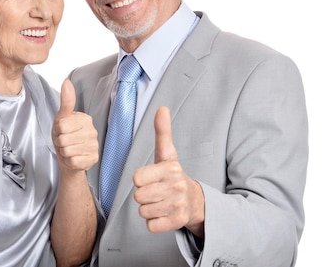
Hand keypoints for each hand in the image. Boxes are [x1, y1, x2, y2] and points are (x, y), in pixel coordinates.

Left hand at [52, 79, 98, 171]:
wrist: (69, 157)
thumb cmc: (65, 135)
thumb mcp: (62, 117)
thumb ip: (66, 101)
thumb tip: (67, 82)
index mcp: (85, 119)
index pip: (61, 125)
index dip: (57, 130)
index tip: (62, 131)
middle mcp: (92, 132)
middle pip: (63, 139)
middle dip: (60, 142)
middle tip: (64, 141)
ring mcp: (94, 146)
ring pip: (67, 151)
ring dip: (64, 152)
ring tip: (68, 149)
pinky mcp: (93, 159)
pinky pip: (73, 161)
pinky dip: (69, 161)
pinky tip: (73, 157)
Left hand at [132, 106, 204, 235]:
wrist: (196, 201)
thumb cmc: (173, 176)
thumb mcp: (167, 154)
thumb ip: (162, 132)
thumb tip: (162, 107)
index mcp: (170, 169)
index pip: (137, 179)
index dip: (140, 180)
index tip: (151, 178)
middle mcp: (176, 186)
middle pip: (138, 197)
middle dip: (143, 196)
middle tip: (156, 192)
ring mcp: (178, 205)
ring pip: (143, 211)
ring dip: (148, 209)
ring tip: (160, 202)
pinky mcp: (179, 221)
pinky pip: (151, 225)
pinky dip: (154, 222)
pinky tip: (164, 214)